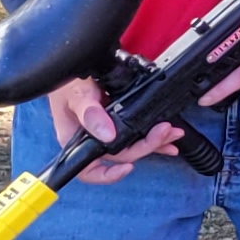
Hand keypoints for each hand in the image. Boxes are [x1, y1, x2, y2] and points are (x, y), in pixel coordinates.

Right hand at [44, 78, 181, 184]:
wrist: (75, 63)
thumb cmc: (67, 81)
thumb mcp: (75, 94)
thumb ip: (89, 114)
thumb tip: (108, 135)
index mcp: (76, 140)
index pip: (88, 169)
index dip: (107, 175)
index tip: (128, 167)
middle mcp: (92, 139)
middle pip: (121, 155)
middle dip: (146, 147)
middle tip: (164, 131)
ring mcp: (107, 131)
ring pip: (133, 145)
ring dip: (156, 141)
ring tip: (172, 132)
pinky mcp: (119, 122)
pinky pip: (138, 134)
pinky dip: (155, 136)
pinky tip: (169, 136)